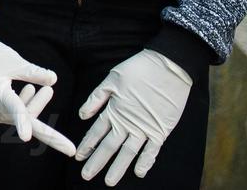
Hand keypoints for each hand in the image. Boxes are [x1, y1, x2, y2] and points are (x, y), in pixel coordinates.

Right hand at [0, 30, 75, 155]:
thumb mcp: (14, 60)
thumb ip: (34, 72)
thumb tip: (54, 80)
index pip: (13, 108)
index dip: (22, 122)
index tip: (26, 137)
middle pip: (25, 120)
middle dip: (49, 133)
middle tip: (70, 149)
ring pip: (22, 116)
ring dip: (36, 105)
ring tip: (47, 90)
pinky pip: (14, 113)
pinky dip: (25, 104)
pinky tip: (29, 90)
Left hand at [76, 49, 191, 184]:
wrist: (169, 67)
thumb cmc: (138, 70)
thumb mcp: (111, 79)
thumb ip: (96, 98)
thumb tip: (82, 115)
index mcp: (114, 110)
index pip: (96, 132)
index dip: (87, 146)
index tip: (78, 157)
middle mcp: (128, 123)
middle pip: (109, 147)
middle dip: (97, 162)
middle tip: (86, 176)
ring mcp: (145, 128)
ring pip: (129, 153)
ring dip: (118, 167)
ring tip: (109, 181)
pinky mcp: (161, 130)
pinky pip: (153, 150)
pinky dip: (146, 162)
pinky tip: (139, 173)